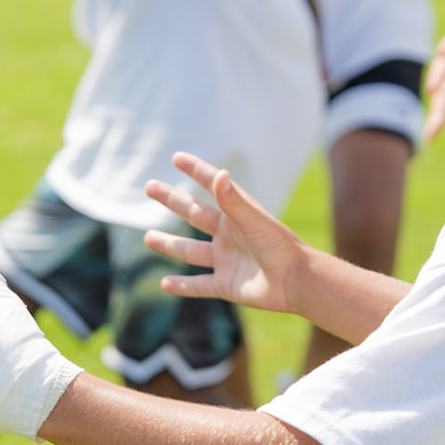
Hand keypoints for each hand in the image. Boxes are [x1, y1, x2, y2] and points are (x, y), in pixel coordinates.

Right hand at [143, 153, 309, 312]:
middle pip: (193, 214)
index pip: (211, 186)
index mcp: (237, 214)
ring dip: (169, 244)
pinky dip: (182, 286)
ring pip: (190, 252)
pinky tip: (164, 284)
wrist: (296, 281)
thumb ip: (233, 200)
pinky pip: (199, 285)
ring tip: (147, 237)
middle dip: (172, 200)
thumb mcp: (253, 220)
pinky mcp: (226, 285)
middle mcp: (228, 235)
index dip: (195, 171)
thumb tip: (218, 173)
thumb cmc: (279, 246)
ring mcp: (226, 260)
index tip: (178, 158)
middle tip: (150, 186)